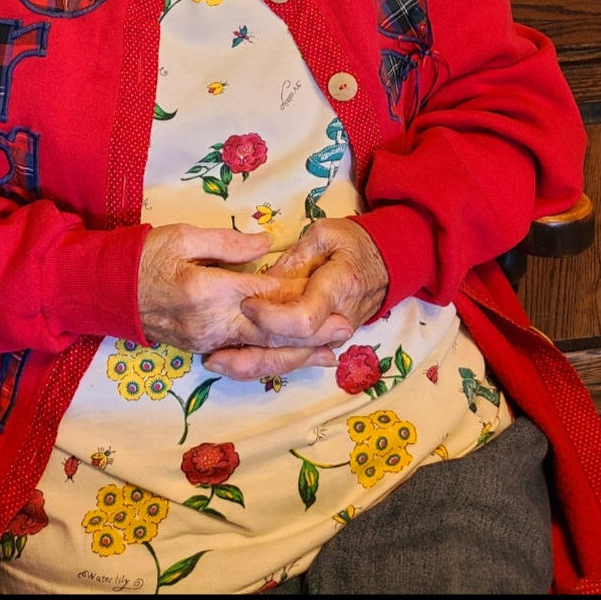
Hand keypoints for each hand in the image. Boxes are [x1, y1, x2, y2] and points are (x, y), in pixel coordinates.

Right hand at [137, 223, 352, 356]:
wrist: (104, 290)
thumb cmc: (142, 256)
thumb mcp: (183, 236)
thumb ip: (228, 243)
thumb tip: (268, 244)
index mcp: (209, 291)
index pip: (265, 295)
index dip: (298, 295)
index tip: (330, 293)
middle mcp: (210, 323)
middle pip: (269, 332)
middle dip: (309, 333)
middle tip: (346, 329)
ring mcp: (205, 341)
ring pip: (258, 351)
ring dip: (295, 352)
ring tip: (330, 353)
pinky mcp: (198, 348)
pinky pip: (241, 355)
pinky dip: (268, 357)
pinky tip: (289, 358)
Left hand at [204, 219, 387, 380]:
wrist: (384, 262)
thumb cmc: (351, 242)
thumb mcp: (323, 235)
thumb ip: (294, 260)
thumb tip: (263, 282)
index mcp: (338, 288)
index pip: (303, 319)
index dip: (273, 317)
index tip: (247, 304)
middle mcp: (337, 322)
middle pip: (293, 349)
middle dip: (254, 352)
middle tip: (216, 350)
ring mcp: (331, 337)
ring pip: (291, 360)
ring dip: (253, 364)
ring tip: (216, 361)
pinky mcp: (322, 343)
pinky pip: (293, 358)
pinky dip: (265, 362)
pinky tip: (234, 363)